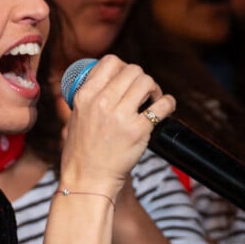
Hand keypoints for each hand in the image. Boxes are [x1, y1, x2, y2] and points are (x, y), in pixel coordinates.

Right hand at [60, 55, 175, 199]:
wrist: (86, 181)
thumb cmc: (82, 152)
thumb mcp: (76, 117)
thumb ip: (91, 98)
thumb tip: (112, 82)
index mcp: (85, 96)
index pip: (110, 62)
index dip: (124, 67)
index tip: (128, 79)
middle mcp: (101, 102)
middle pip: (133, 70)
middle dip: (142, 79)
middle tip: (145, 93)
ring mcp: (120, 116)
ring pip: (147, 82)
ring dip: (155, 89)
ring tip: (153, 101)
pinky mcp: (138, 131)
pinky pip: (162, 106)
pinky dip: (169, 103)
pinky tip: (166, 108)